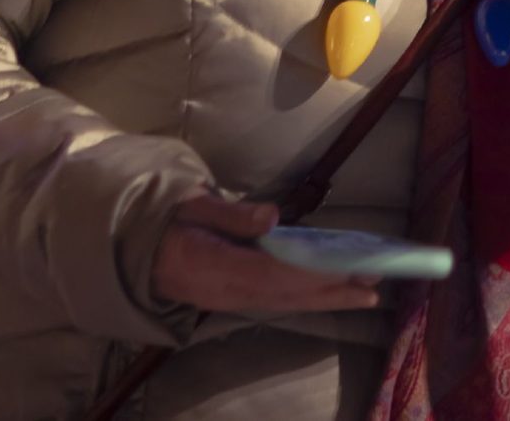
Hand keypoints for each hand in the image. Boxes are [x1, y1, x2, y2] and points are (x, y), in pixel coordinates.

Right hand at [148, 194, 381, 313]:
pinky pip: (278, 300)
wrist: (135, 255)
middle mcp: (229, 291)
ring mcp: (232, 299)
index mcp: (215, 267)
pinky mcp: (236, 298)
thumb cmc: (164, 224)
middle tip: (374, 283)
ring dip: (327, 297)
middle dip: (333, 289)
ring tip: (366, 293)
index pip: (272, 273)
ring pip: (287, 301)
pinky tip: (331, 292)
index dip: (311, 273)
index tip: (346, 268)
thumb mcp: (189, 208)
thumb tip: (272, 217)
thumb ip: (230, 215)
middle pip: (288, 294)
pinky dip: (309, 296)